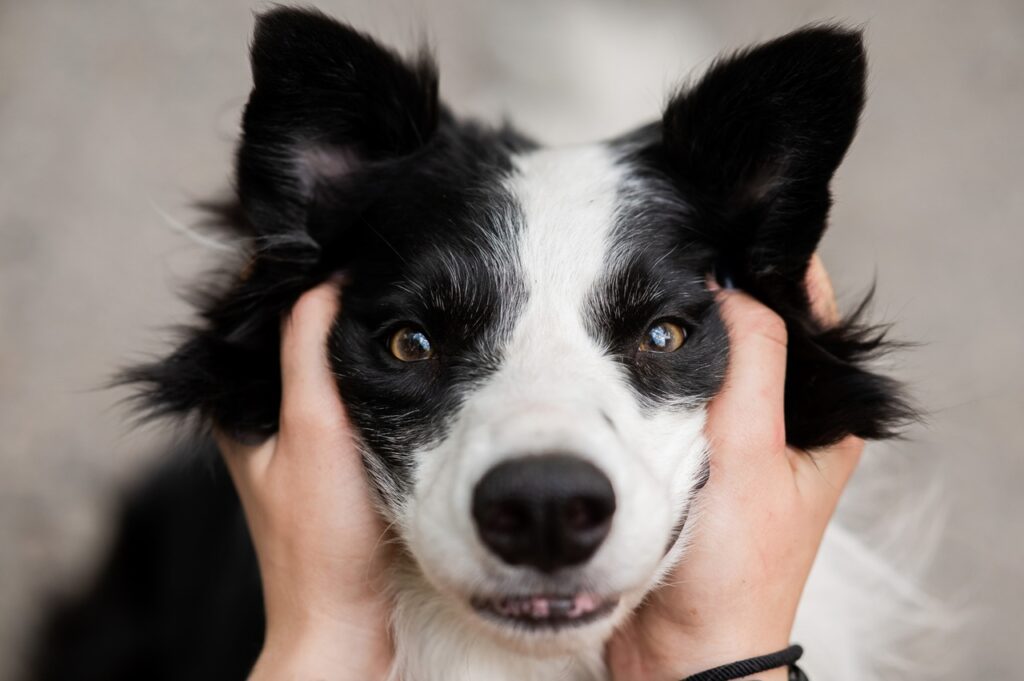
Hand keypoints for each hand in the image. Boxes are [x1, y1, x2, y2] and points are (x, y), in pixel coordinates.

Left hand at [215, 283, 392, 680]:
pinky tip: (394, 347)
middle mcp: (261, 416)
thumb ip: (310, 355)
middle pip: (285, 334)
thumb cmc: (323, 537)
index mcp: (238, 407)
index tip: (327, 237)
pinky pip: (340, 387)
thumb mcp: (314, 431)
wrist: (348, 618)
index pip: (252, 317)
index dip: (283, 272)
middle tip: (367, 254)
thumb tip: (323, 284)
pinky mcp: (330, 452)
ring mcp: (296, 435)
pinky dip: (361, 362)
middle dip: (319, 292)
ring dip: (342, 326)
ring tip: (384, 286)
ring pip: (315, 359)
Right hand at [607, 256, 862, 680]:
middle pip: (761, 329)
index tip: (727, 226)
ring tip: (643, 284)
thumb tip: (730, 288)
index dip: (777, 266)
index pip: (811, 315)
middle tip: (671, 245)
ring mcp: (739, 439)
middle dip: (723, 290)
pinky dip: (659, 367)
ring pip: (715, 359)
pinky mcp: (696, 456)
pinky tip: (627, 344)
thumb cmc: (733, 566)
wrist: (686, 646)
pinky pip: (679, 392)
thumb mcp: (749, 454)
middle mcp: (787, 423)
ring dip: (685, 329)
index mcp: (826, 420)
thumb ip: (747, 366)